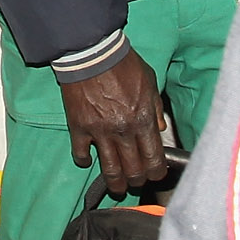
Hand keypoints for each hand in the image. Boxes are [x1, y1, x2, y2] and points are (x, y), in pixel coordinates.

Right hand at [62, 51, 167, 195]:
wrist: (93, 53)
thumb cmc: (124, 64)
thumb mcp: (150, 82)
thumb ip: (156, 108)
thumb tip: (160, 129)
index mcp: (143, 120)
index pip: (154, 159)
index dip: (156, 173)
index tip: (155, 175)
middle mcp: (124, 131)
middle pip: (133, 170)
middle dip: (137, 181)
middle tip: (136, 182)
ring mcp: (100, 132)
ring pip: (110, 169)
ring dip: (115, 182)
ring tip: (117, 186)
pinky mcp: (79, 128)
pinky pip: (80, 154)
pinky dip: (84, 161)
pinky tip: (87, 161)